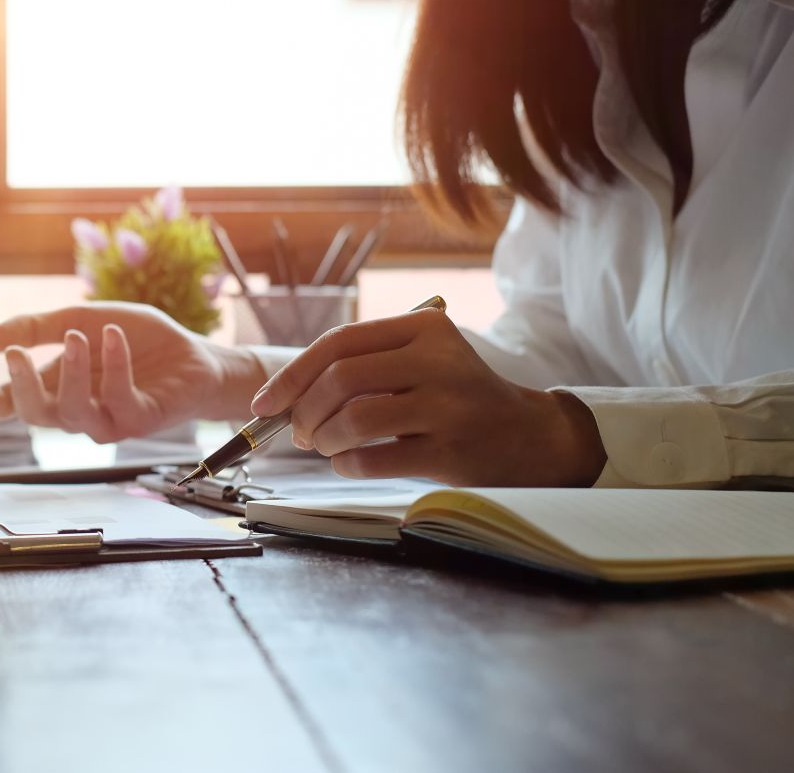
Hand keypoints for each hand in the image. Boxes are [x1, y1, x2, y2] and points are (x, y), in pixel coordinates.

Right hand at [0, 302, 266, 442]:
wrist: (193, 353)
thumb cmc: (136, 339)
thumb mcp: (80, 318)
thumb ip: (36, 327)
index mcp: (54, 386)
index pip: (9, 402)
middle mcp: (74, 409)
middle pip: (32, 414)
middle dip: (20, 385)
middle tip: (14, 352)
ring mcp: (105, 420)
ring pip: (71, 412)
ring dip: (71, 372)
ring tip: (78, 336)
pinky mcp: (139, 421)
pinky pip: (118, 401)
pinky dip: (114, 366)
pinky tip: (111, 337)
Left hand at [250, 308, 605, 485]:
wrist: (528, 438)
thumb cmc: (454, 399)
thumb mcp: (422, 360)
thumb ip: (363, 366)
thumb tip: (282, 396)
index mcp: (424, 328)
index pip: (339, 341)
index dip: (292, 374)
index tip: (264, 403)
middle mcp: (438, 360)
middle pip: (340, 379)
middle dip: (304, 412)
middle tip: (298, 433)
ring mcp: (448, 406)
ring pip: (354, 419)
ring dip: (324, 440)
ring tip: (324, 447)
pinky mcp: (451, 451)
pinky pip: (374, 459)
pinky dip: (347, 464)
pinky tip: (349, 463)